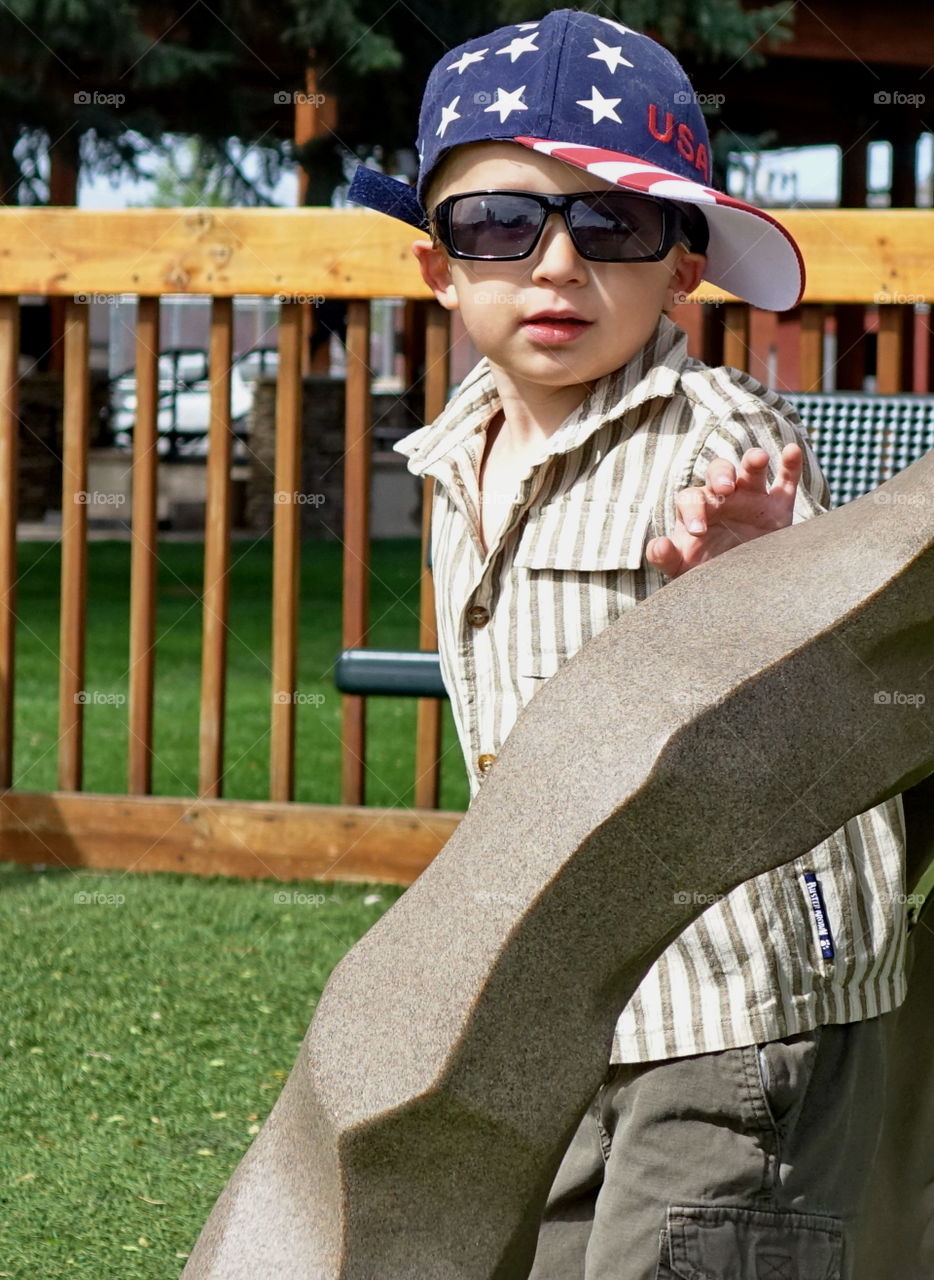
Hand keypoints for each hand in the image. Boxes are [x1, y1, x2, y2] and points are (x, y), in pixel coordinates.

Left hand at [645, 444, 803, 579]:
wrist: (738, 586)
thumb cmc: (705, 572)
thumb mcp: (683, 568)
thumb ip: (666, 557)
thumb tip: (658, 545)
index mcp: (697, 508)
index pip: (691, 499)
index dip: (693, 511)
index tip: (698, 531)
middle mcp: (723, 497)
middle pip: (719, 472)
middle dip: (721, 476)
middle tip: (725, 489)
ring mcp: (752, 498)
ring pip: (751, 470)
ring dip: (754, 460)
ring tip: (759, 459)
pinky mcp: (778, 507)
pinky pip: (786, 481)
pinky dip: (791, 465)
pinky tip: (792, 451)